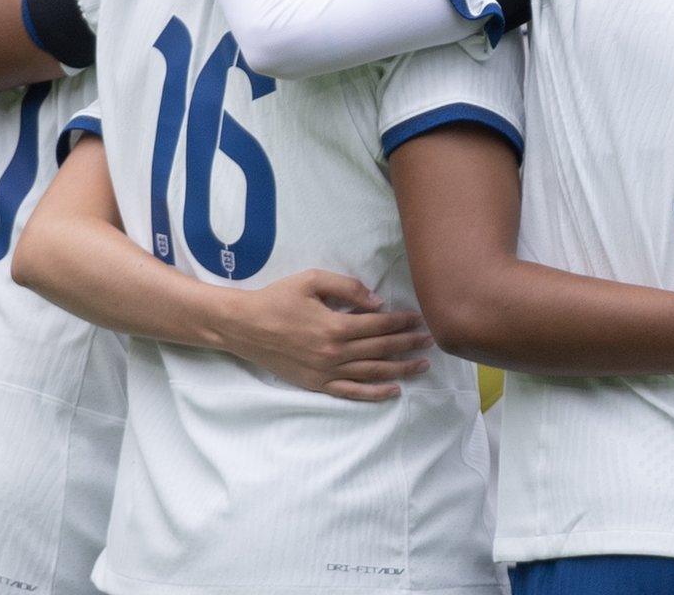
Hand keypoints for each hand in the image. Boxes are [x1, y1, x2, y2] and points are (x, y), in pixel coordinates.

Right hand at [220, 269, 433, 400]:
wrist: (243, 326)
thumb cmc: (277, 298)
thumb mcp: (312, 280)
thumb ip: (348, 287)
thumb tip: (378, 302)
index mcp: (335, 326)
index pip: (379, 326)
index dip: (402, 322)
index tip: (419, 319)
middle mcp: (334, 353)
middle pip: (381, 350)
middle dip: (408, 344)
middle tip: (430, 340)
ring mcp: (325, 372)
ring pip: (371, 373)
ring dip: (400, 370)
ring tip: (422, 366)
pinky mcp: (316, 384)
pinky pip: (350, 392)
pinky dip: (374, 393)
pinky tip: (393, 391)